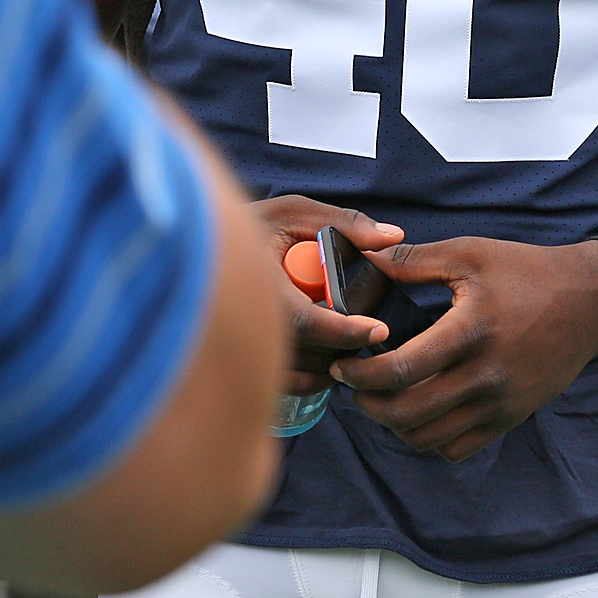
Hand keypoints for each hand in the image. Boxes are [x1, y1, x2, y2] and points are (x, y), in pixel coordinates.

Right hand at [246, 196, 397, 394]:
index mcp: (258, 284)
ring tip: (348, 340)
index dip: (346, 330)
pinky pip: (285, 384)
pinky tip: (324, 360)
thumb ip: (346, 224)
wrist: (203, 246)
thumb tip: (394, 237)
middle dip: (344, 345)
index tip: (379, 329)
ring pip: (298, 373)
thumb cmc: (250, 226)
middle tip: (370, 330)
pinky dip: (310, 378)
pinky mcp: (245, 361)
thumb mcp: (293, 212)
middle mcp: (245, 320)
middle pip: (307, 352)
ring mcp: (242, 345)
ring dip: (329, 363)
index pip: (305, 321)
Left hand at [330, 237, 597, 462]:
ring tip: (381, 398)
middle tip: (353, 387)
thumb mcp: (469, 254)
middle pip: (409, 414)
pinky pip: (458, 448)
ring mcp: (501, 403)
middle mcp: (487, 376)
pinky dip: (429, 438)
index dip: (361, 374)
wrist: (589, 302)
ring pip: (430, 438)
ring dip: (395, 424)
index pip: (403, 369)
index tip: (342, 365)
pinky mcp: (512, 417)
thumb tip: (364, 256)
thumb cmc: (526, 271)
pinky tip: (418, 410)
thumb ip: (413, 261)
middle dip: (369, 405)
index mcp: (471, 331)